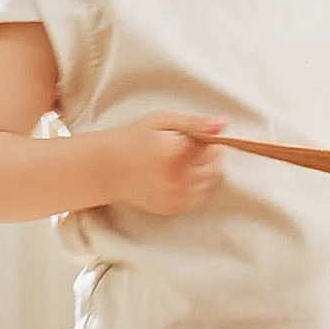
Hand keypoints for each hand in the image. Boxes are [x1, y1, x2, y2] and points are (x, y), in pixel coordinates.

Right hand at [107, 111, 227, 215]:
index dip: (206, 139)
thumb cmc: (133, 139)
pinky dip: (196, 185)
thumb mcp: (162, 120)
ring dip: (204, 170)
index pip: (214, 147)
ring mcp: (177, 196)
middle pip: (215, 165)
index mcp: (178, 154)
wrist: (106, 168)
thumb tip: (223, 124)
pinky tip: (179, 175)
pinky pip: (199, 196)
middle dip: (207, 154)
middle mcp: (179, 178)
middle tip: (186, 147)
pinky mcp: (174, 208)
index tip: (192, 136)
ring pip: (210, 181)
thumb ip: (195, 123)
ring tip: (181, 161)